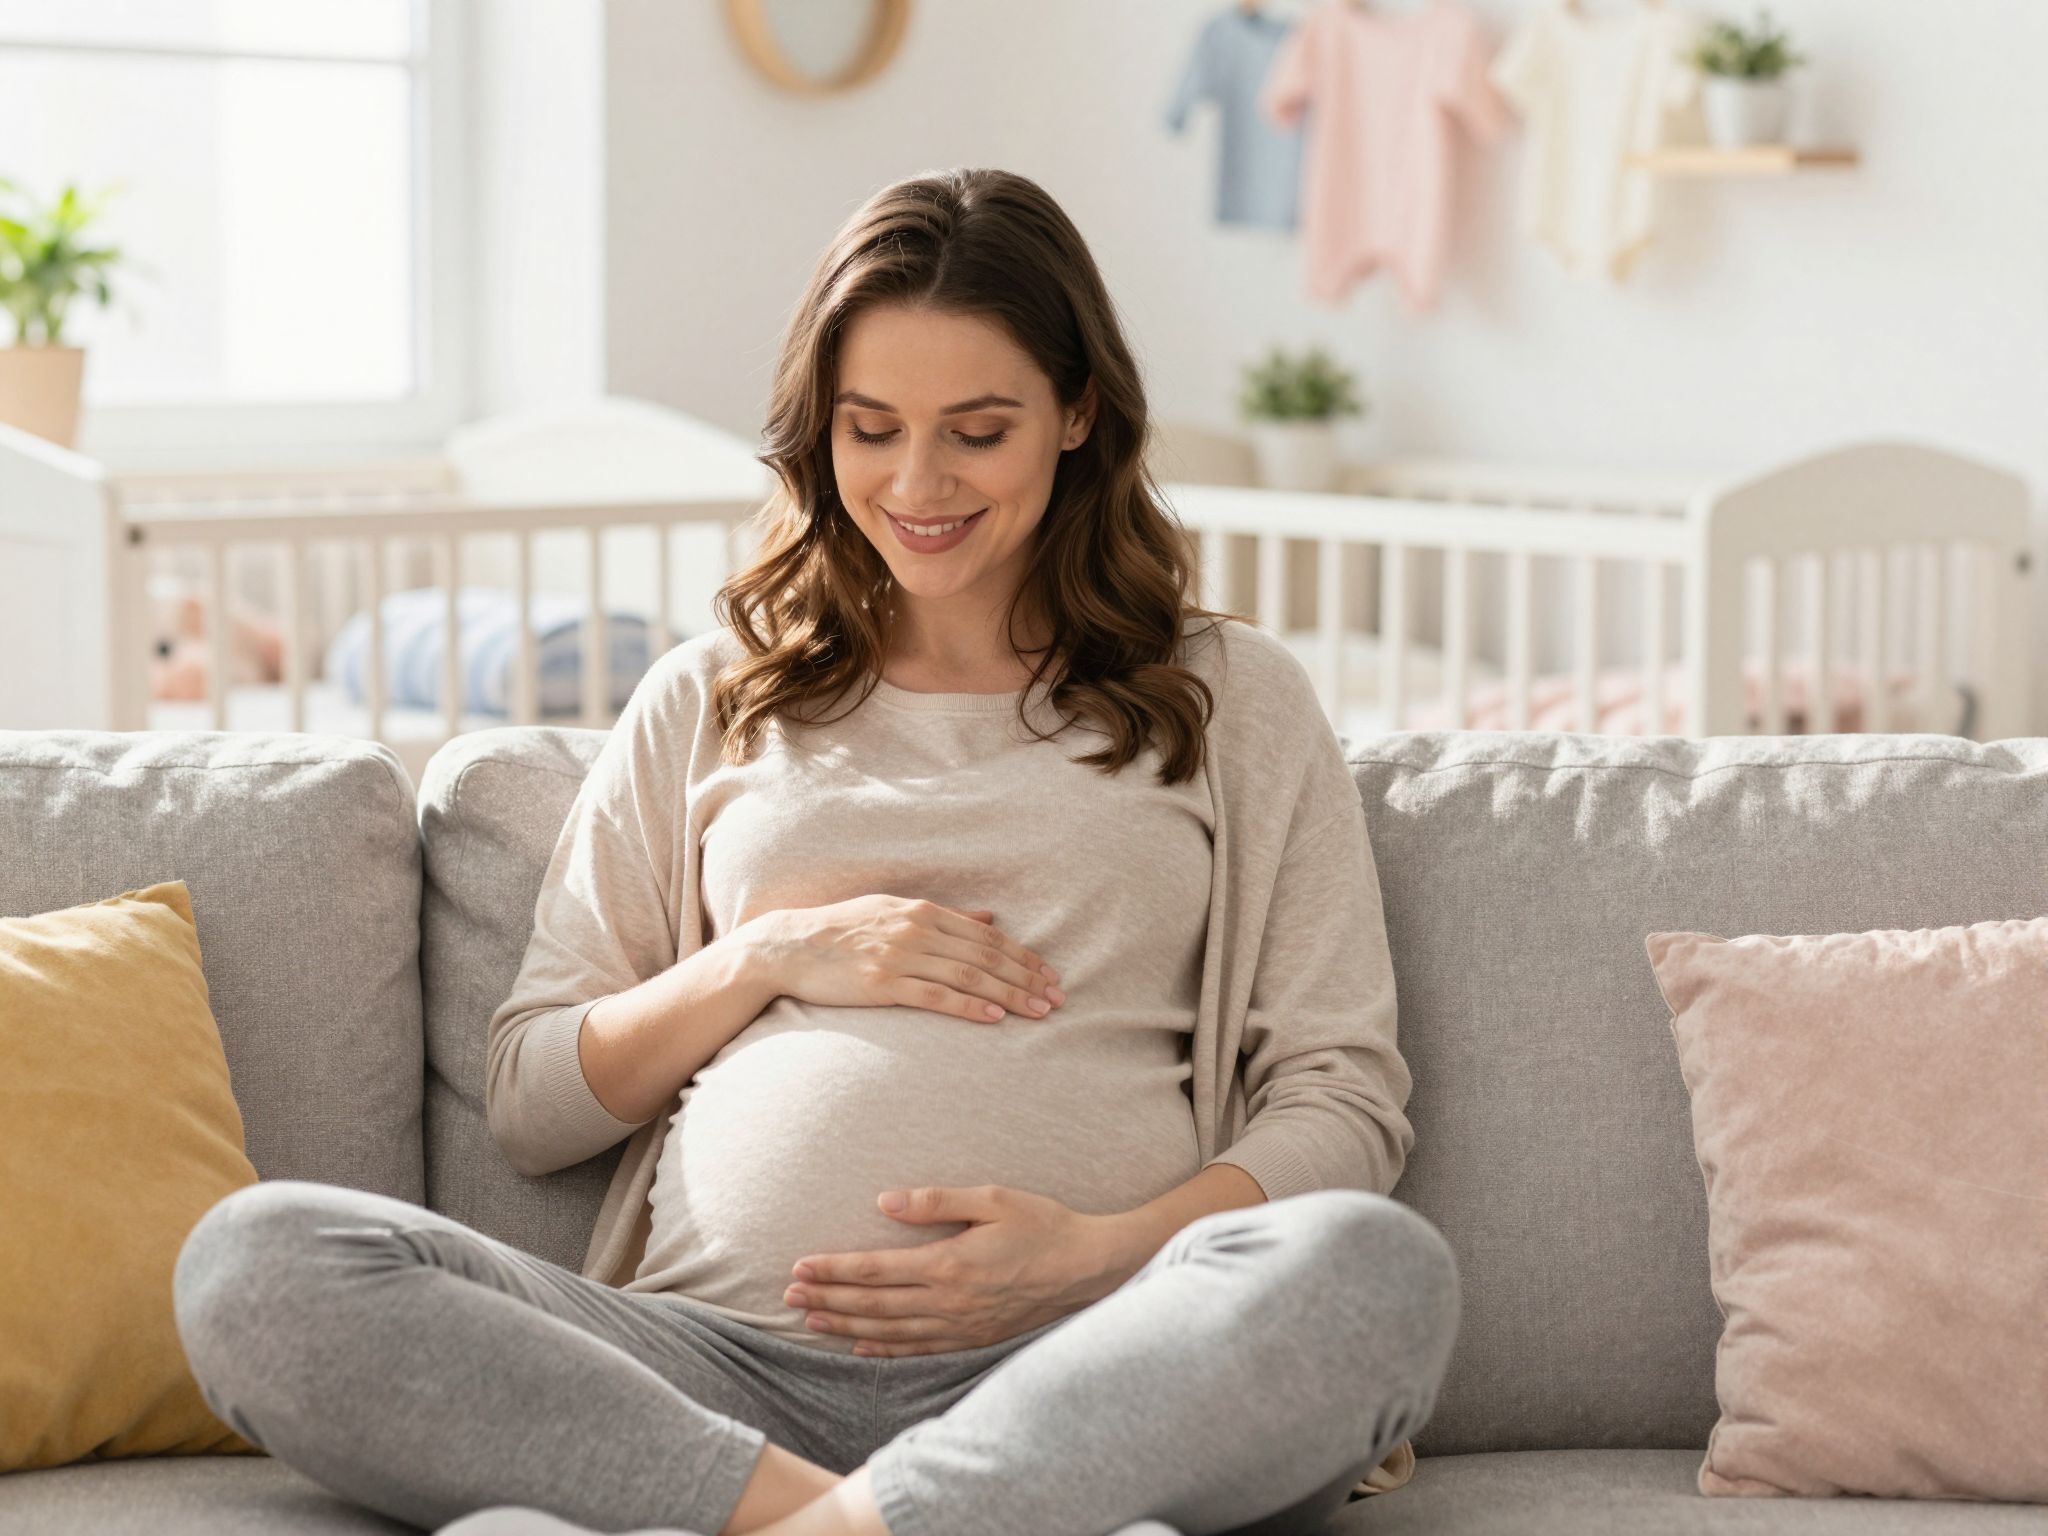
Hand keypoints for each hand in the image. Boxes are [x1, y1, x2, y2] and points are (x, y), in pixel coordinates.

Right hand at [746, 897, 1064, 1024]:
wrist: (789, 946)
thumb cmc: (843, 930)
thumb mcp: (893, 911)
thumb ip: (944, 916)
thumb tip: (989, 918)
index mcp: (922, 911)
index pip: (987, 936)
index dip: (1023, 956)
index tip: (1050, 974)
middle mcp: (916, 929)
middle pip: (985, 956)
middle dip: (1027, 977)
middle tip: (1058, 998)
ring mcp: (899, 956)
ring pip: (968, 976)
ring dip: (1009, 994)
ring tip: (1038, 1011)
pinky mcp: (882, 984)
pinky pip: (935, 996)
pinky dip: (969, 1006)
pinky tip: (994, 1018)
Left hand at [782, 1185, 1122, 1355]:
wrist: (1088, 1269)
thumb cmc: (1042, 1225)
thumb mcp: (992, 1199)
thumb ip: (935, 1202)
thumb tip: (883, 1203)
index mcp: (948, 1264)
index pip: (874, 1270)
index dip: (833, 1270)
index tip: (799, 1266)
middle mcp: (947, 1302)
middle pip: (873, 1304)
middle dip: (827, 1299)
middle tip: (789, 1296)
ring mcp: (959, 1326)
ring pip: (888, 1331)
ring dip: (846, 1326)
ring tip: (811, 1320)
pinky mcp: (972, 1339)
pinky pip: (918, 1350)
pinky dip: (884, 1349)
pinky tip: (860, 1347)